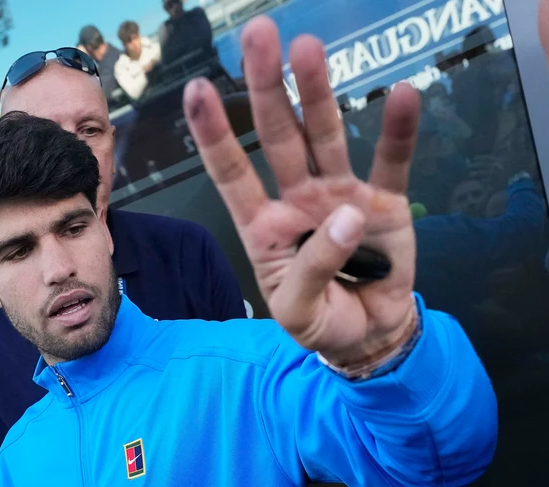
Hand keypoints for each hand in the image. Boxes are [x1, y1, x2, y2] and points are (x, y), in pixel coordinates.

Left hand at [184, 17, 421, 367]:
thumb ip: (314, 268)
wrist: (366, 338)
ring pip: (326, 136)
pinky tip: (402, 94)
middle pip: (279, 136)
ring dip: (317, 92)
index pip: (232, 173)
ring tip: (308, 48)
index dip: (214, 134)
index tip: (196, 90)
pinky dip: (399, 130)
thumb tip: (348, 216)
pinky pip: (392, 162)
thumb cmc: (319, 321)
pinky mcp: (385, 203)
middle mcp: (298, 199)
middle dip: (267, 88)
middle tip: (259, 36)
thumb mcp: (297, 312)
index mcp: (263, 226)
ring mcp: (341, 195)